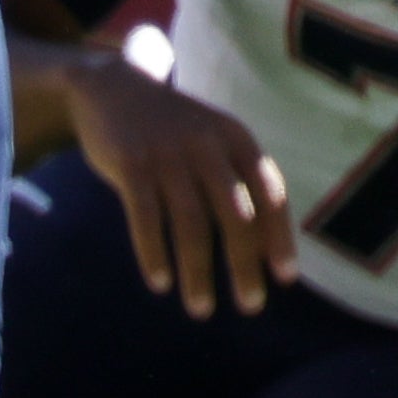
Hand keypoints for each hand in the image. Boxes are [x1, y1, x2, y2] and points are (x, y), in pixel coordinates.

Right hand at [42, 39, 297, 316]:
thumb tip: (266, 247)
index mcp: (236, 138)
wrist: (111, 87)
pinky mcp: (130, 163)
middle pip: (235, 214)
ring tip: (201, 309)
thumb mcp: (213, 140)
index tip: (285, 277)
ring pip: (191, 223)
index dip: (279, 236)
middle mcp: (206, 143)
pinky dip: (154, 254)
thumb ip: (238, 181)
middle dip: (244, 264)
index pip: (270, 191)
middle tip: (250, 306)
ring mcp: (167, 152)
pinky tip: (161, 283)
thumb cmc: (173, 130)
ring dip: (198, 272)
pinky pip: (146, 218)